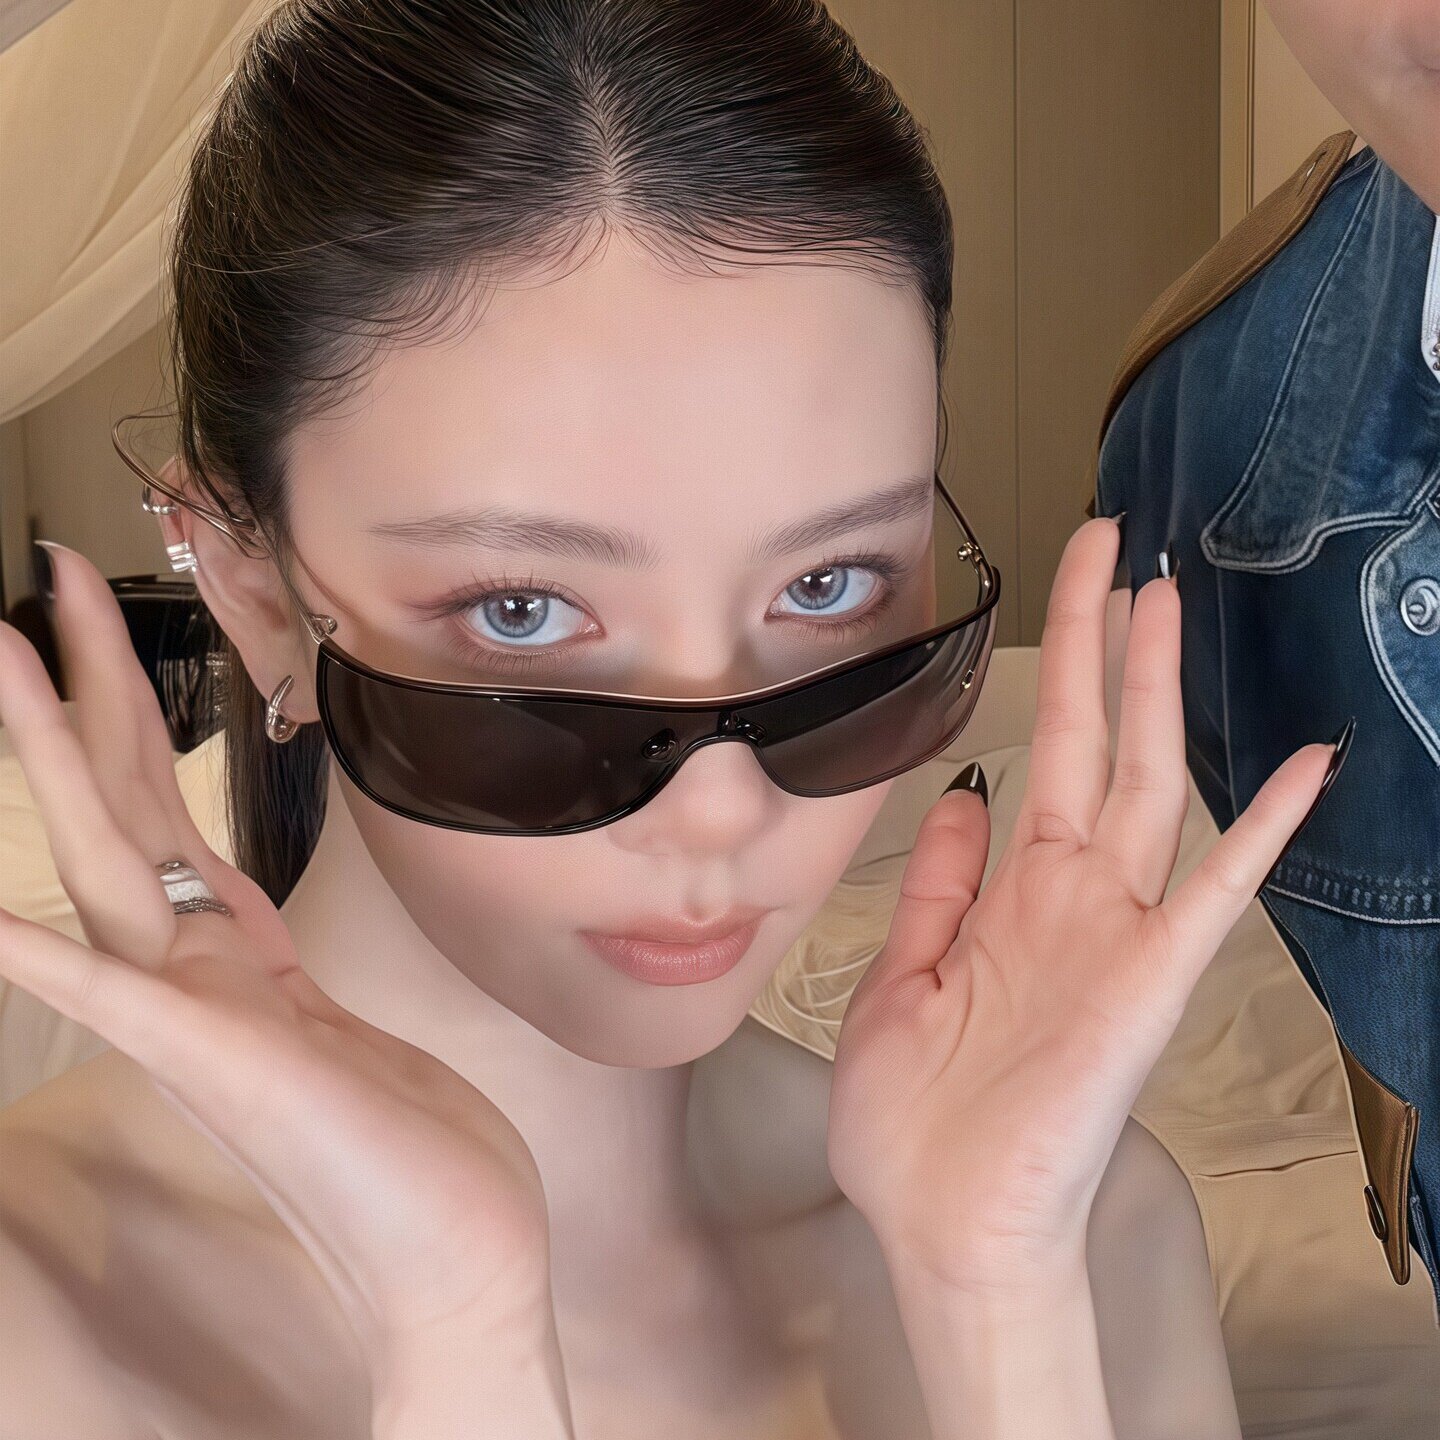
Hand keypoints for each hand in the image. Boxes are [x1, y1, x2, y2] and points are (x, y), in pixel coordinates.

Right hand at [0, 545, 553, 1381]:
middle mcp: (201, 972)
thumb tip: (236, 919)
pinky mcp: (223, 1063)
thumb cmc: (405, 1146)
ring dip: (56, 758)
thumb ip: (269, 968)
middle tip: (50, 574)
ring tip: (3, 661)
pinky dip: (47, 963)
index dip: (127, 706)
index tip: (104, 615)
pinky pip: (119, 1001)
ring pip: (111, 858)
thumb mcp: (333, 1027)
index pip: (159, 804)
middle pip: (125, 800)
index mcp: (234, 955)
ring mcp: (202, 1014)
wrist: (447, 1254)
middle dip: (90, 683)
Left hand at [827, 518, 1343, 1296]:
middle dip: (1099, 641)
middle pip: (1091, 741)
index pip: (1036, 754)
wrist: (946, 1227)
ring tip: (1168, 597)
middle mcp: (1068, 897)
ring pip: (1143, 783)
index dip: (1046, 674)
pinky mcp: (1145, 982)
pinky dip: (1257, 829)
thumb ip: (938, 891)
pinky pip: (1211, 892)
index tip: (1058, 598)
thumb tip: (959, 801)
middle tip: (1113, 544)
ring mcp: (1112, 931)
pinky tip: (1299, 765)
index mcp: (1009, 895)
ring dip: (1156, 691)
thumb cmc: (918, 1122)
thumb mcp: (900, 981)